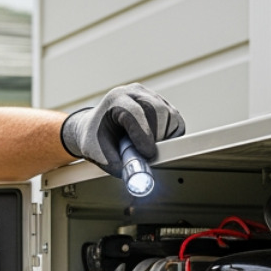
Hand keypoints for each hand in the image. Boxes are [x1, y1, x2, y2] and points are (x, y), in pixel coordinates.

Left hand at [60, 83, 185, 177]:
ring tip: (149, 148)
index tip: (148, 154)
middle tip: (149, 154)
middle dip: (157, 137)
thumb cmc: (96, 138)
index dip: (144, 135)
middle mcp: (134, 93)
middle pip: (157, 110)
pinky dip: (171, 135)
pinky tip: (157, 142)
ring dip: (165, 137)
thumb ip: (116, 165)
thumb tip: (139, 178)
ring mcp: (149, 95)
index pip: (134, 113)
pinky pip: (175, 119)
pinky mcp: (161, 103)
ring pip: (170, 115)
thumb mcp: (96, 153)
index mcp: (115, 100)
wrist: (97, 128)